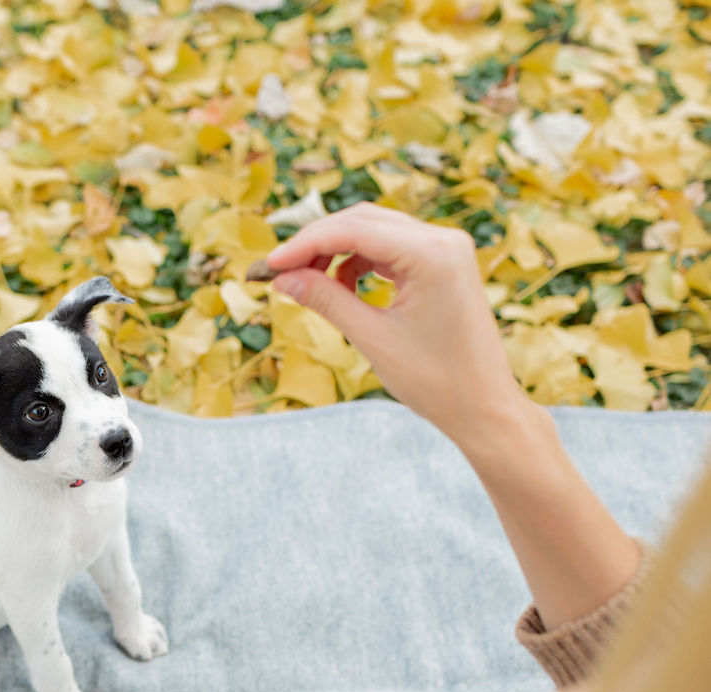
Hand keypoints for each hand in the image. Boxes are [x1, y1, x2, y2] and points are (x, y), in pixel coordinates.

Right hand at [265, 203, 639, 630]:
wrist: (484, 407)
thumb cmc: (437, 381)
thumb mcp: (372, 338)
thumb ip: (326, 300)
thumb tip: (282, 279)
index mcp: (433, 254)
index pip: (354, 230)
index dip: (305, 244)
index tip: (270, 265)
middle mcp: (444, 240)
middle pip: (363, 221)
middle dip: (317, 243)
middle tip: (279, 270)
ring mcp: (446, 250)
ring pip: (374, 231)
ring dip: (336, 250)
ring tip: (305, 282)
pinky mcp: (443, 264)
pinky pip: (390, 249)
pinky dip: (358, 262)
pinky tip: (339, 287)